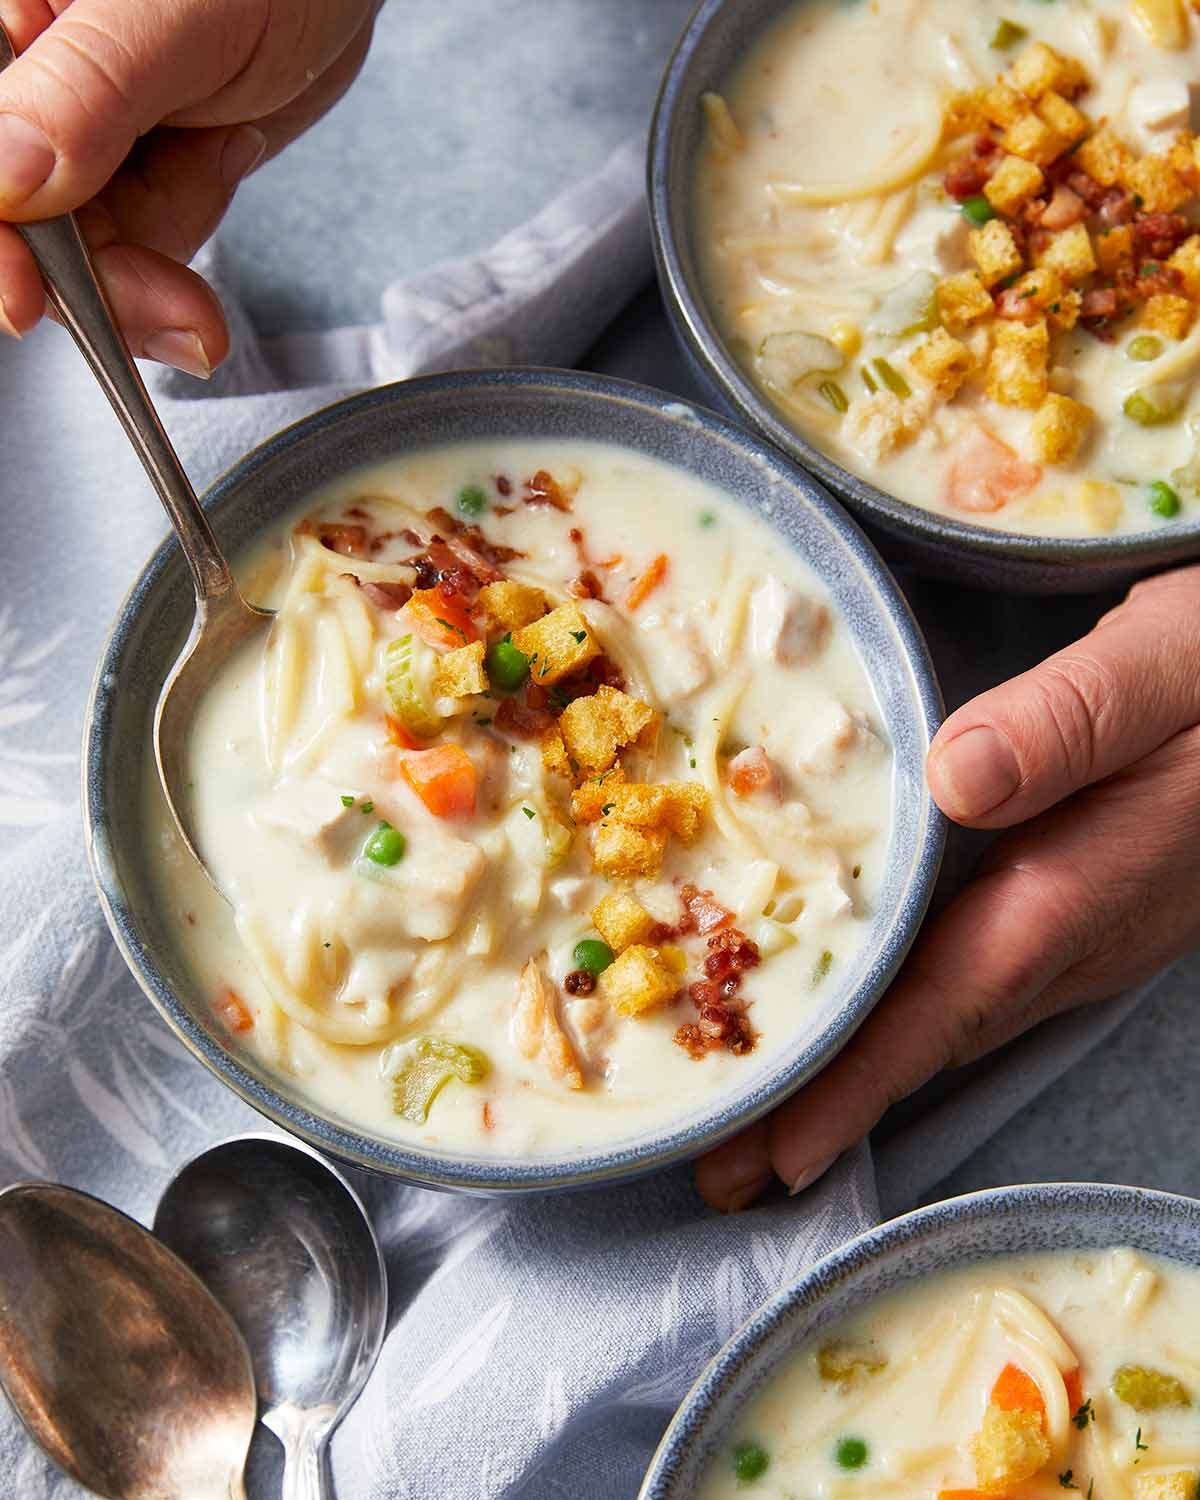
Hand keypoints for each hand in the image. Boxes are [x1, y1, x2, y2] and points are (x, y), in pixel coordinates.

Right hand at [0, 0, 378, 371]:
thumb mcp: (169, 20)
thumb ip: (82, 98)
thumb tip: (6, 178)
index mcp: (8, 23)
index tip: (24, 300)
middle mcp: (30, 80)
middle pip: (30, 226)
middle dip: (109, 275)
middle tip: (185, 313)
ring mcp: (76, 126)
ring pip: (89, 244)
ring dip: (166, 240)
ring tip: (223, 146)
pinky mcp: (129, 159)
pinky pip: (141, 235)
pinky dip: (190, 215)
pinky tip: (226, 143)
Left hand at [697, 565, 1199, 1211]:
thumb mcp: (1165, 667)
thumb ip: (1071, 720)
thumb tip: (957, 778)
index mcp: (1078, 880)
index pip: (952, 1000)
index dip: (862, 1080)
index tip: (782, 1155)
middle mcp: (1074, 932)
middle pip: (929, 1036)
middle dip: (825, 1107)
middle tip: (721, 1170)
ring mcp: (1076, 932)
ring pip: (944, 1019)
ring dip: (850, 1074)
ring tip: (756, 1121)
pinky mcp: (1072, 909)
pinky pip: (963, 982)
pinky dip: (890, 1018)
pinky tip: (845, 1019)